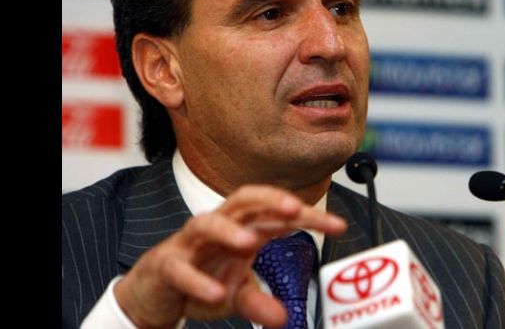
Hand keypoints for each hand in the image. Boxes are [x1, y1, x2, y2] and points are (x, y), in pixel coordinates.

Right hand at [114, 185, 346, 327]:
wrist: (152, 293)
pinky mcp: (166, 264)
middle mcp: (219, 227)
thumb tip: (284, 319)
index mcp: (242, 227)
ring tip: (249, 244)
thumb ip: (260, 301)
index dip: (308, 216)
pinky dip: (196, 279)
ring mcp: (190, 243)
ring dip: (229, 231)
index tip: (339, 225)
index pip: (277, 213)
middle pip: (244, 199)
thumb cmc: (200, 279)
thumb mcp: (235, 293)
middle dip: (270, 199)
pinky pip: (180, 266)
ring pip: (207, 223)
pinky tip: (214, 293)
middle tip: (294, 209)